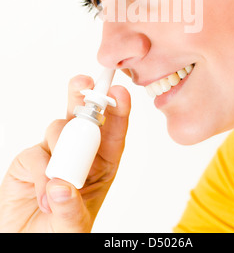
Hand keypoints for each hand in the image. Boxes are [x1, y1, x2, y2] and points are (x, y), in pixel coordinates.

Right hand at [0, 75, 130, 232]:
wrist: (26, 242)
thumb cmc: (59, 232)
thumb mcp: (74, 227)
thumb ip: (71, 209)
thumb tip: (60, 185)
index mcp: (101, 164)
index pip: (113, 132)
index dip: (118, 110)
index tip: (119, 93)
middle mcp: (79, 154)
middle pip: (84, 116)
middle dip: (85, 95)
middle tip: (84, 84)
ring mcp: (53, 153)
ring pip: (59, 128)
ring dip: (61, 146)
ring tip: (59, 180)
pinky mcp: (29, 161)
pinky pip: (35, 153)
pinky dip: (40, 172)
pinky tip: (44, 195)